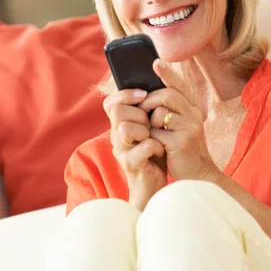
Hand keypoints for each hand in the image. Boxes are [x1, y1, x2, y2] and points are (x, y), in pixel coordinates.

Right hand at [103, 89, 166, 210]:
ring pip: (125, 128)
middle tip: (150, 124)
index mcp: (119, 125)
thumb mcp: (150, 130)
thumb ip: (147, 112)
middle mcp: (116, 136)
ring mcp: (121, 151)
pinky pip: (143, 146)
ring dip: (145, 130)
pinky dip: (156, 146)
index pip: (110, 102)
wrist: (154, 185)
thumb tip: (157, 84)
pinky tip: (160, 151)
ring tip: (154, 137)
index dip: (125, 94)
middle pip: (117, 111)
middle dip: (139, 113)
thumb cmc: (154, 155)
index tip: (143, 95)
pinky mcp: (131, 164)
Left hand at [138, 59, 219, 182]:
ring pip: (160, 113)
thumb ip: (172, 111)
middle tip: (142, 111)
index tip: (155, 62)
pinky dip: (151, 138)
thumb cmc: (184, 150)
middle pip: (167, 95)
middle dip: (149, 101)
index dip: (167, 73)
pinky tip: (156, 145)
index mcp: (193, 109)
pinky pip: (156, 132)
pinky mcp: (181, 143)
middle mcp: (194, 115)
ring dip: (150, 123)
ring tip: (153, 133)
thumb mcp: (182, 127)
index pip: (180, 85)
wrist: (198, 176)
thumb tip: (149, 94)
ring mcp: (189, 128)